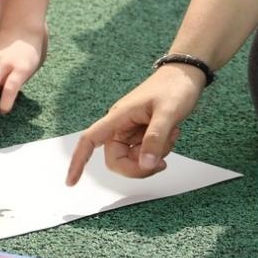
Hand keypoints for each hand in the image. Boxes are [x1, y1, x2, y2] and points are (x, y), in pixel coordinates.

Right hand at [65, 65, 202, 184]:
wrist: (186, 75)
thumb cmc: (174, 87)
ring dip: (154, 155)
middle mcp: (121, 126)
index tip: (71, 182)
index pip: (89, 140)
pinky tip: (171, 133)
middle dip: (139, 167)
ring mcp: (132, 130)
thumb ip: (155, 139)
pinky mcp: (143, 133)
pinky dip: (160, 150)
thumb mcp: (168, 112)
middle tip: (162, 162)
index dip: (78, 161)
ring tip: (171, 133)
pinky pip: (145, 153)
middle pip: (116, 160)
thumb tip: (146, 165)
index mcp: (118, 117)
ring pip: (134, 159)